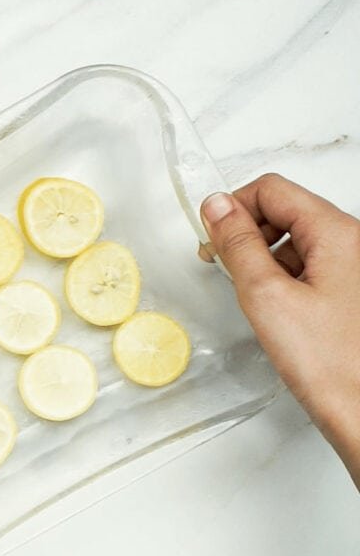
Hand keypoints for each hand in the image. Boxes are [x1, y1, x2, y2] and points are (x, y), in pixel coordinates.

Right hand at [199, 174, 359, 485]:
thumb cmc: (333, 365)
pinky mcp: (353, 293)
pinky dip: (285, 279)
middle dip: (247, 232)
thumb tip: (217, 206)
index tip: (210, 236)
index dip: (233, 207)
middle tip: (222, 265)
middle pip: (287, 211)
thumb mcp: (267, 296)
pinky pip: (312, 267)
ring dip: (265, 258)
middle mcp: (355, 243)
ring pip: (298, 241)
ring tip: (252, 295)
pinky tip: (276, 311)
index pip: (273, 189)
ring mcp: (357, 269)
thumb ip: (238, 244)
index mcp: (339, 233)